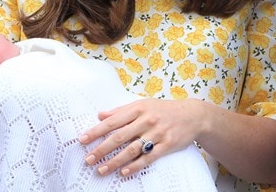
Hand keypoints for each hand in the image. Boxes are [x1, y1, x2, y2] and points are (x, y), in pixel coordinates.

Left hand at [79, 98, 204, 176]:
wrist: (193, 115)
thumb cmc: (164, 109)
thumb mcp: (143, 104)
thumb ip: (121, 110)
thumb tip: (100, 114)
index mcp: (139, 108)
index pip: (113, 121)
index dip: (96, 131)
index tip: (82, 139)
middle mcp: (147, 120)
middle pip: (120, 136)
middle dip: (102, 149)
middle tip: (88, 159)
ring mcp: (157, 133)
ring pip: (132, 149)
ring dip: (115, 161)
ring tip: (101, 169)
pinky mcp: (167, 145)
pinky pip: (148, 158)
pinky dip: (135, 166)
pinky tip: (124, 172)